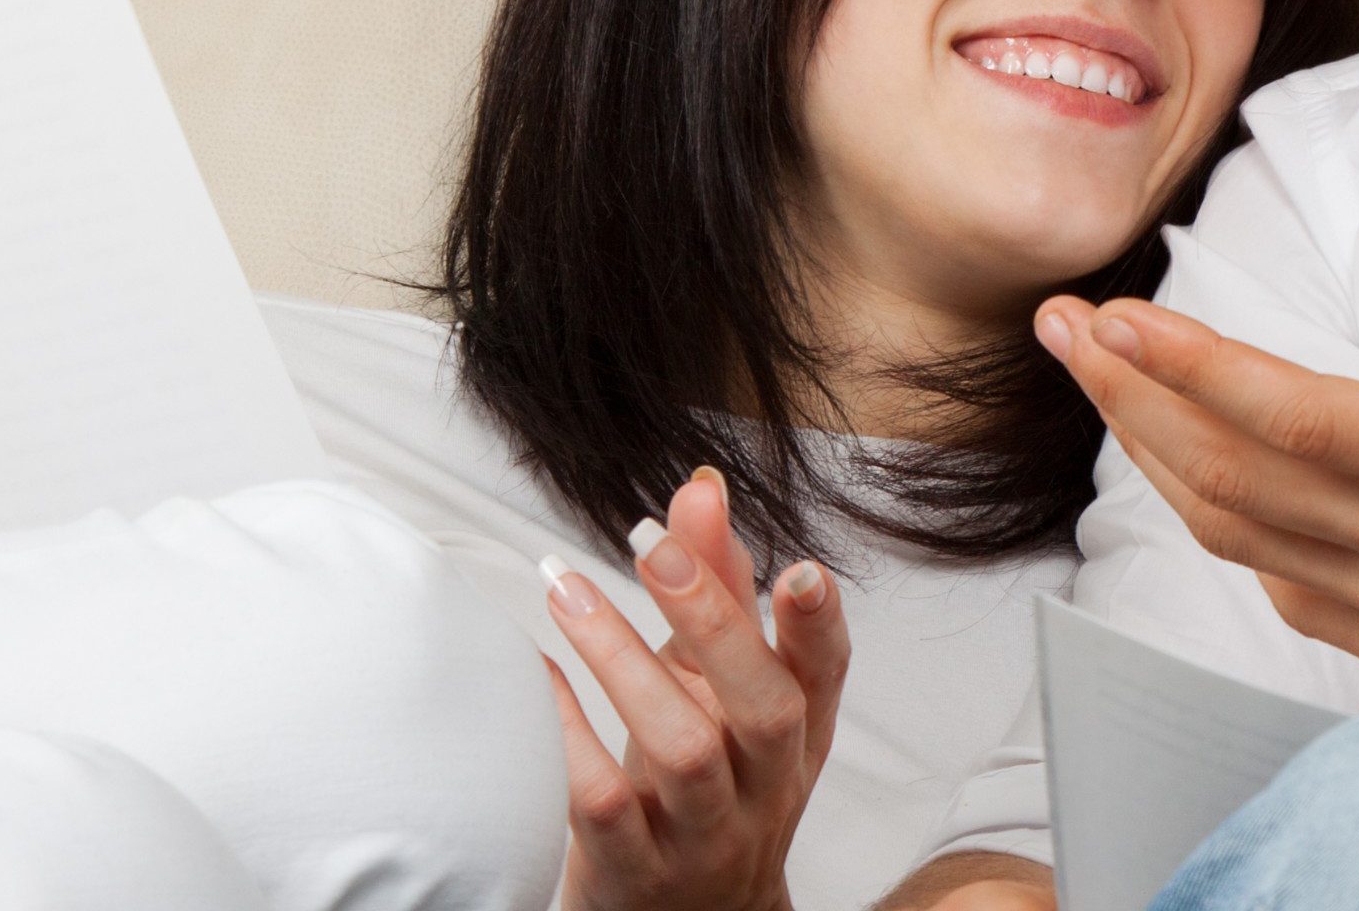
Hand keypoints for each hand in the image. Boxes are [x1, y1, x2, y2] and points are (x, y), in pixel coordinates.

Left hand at [542, 470, 849, 910]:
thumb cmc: (702, 781)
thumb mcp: (720, 690)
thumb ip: (717, 590)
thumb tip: (700, 490)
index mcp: (797, 735)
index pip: (825, 675)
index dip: (819, 625)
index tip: (798, 569)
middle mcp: (765, 788)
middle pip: (764, 708)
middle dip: (712, 619)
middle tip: (648, 543)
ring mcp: (703, 836)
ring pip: (682, 750)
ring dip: (622, 660)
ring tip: (565, 587)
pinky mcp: (634, 869)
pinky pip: (600, 802)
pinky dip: (565, 732)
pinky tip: (533, 672)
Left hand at [1036, 144, 1358, 733]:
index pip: (1298, 414)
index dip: (1194, 367)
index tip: (1120, 317)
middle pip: (1232, 474)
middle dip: (1131, 398)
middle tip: (1064, 331)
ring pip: (1242, 537)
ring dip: (1158, 460)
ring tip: (1107, 390)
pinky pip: (1287, 592)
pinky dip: (1226, 535)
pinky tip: (1205, 494)